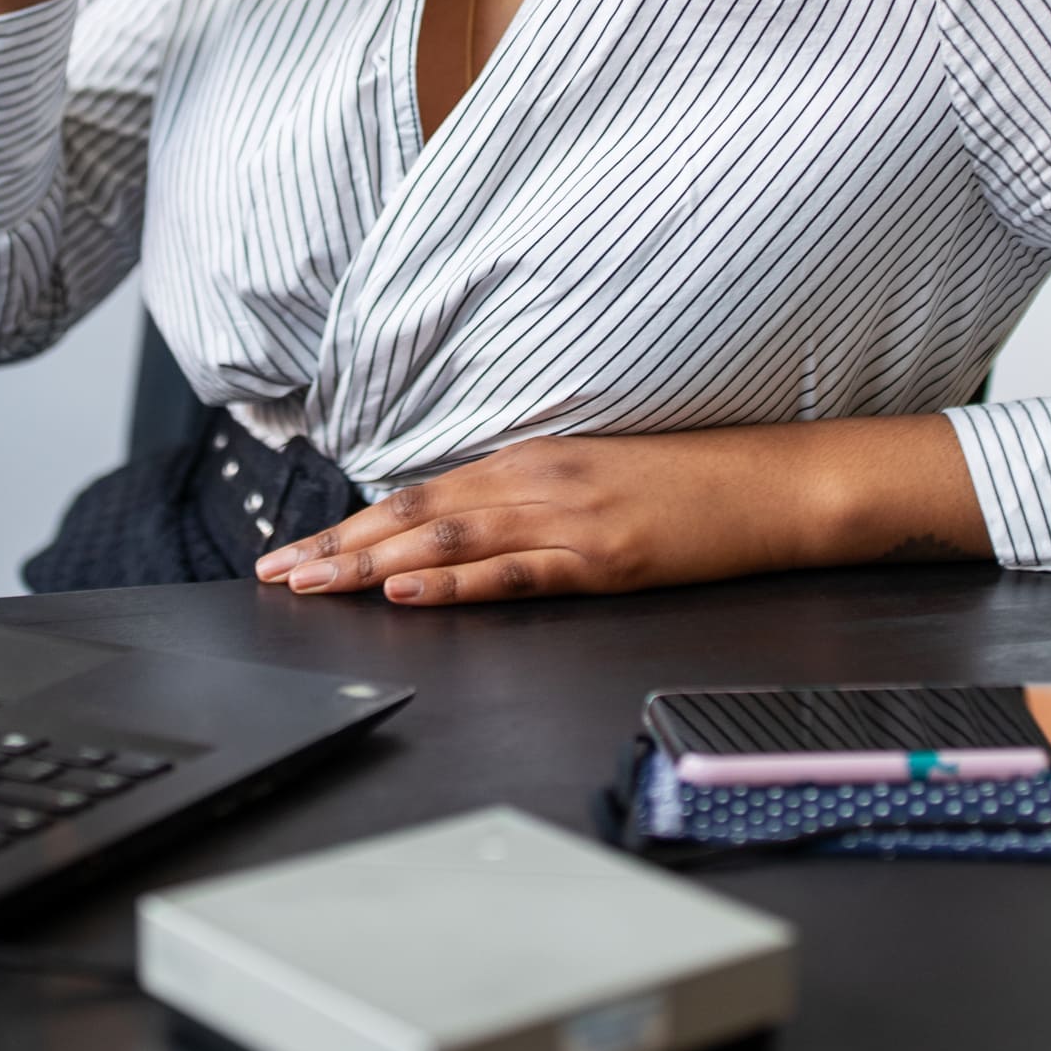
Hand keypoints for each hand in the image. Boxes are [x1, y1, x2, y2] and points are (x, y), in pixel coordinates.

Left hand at [253, 416, 985, 604]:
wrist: (777, 482)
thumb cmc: (694, 483)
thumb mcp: (599, 476)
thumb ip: (530, 498)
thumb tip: (464, 529)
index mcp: (535, 458)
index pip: (422, 495)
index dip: (351, 523)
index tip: (296, 549)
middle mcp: (540, 479)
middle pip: (417, 515)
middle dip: (337, 547)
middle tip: (273, 574)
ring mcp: (571, 517)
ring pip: (449, 542)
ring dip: (371, 565)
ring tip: (312, 585)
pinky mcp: (606, 556)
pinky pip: (517, 572)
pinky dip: (457, 584)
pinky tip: (409, 592)